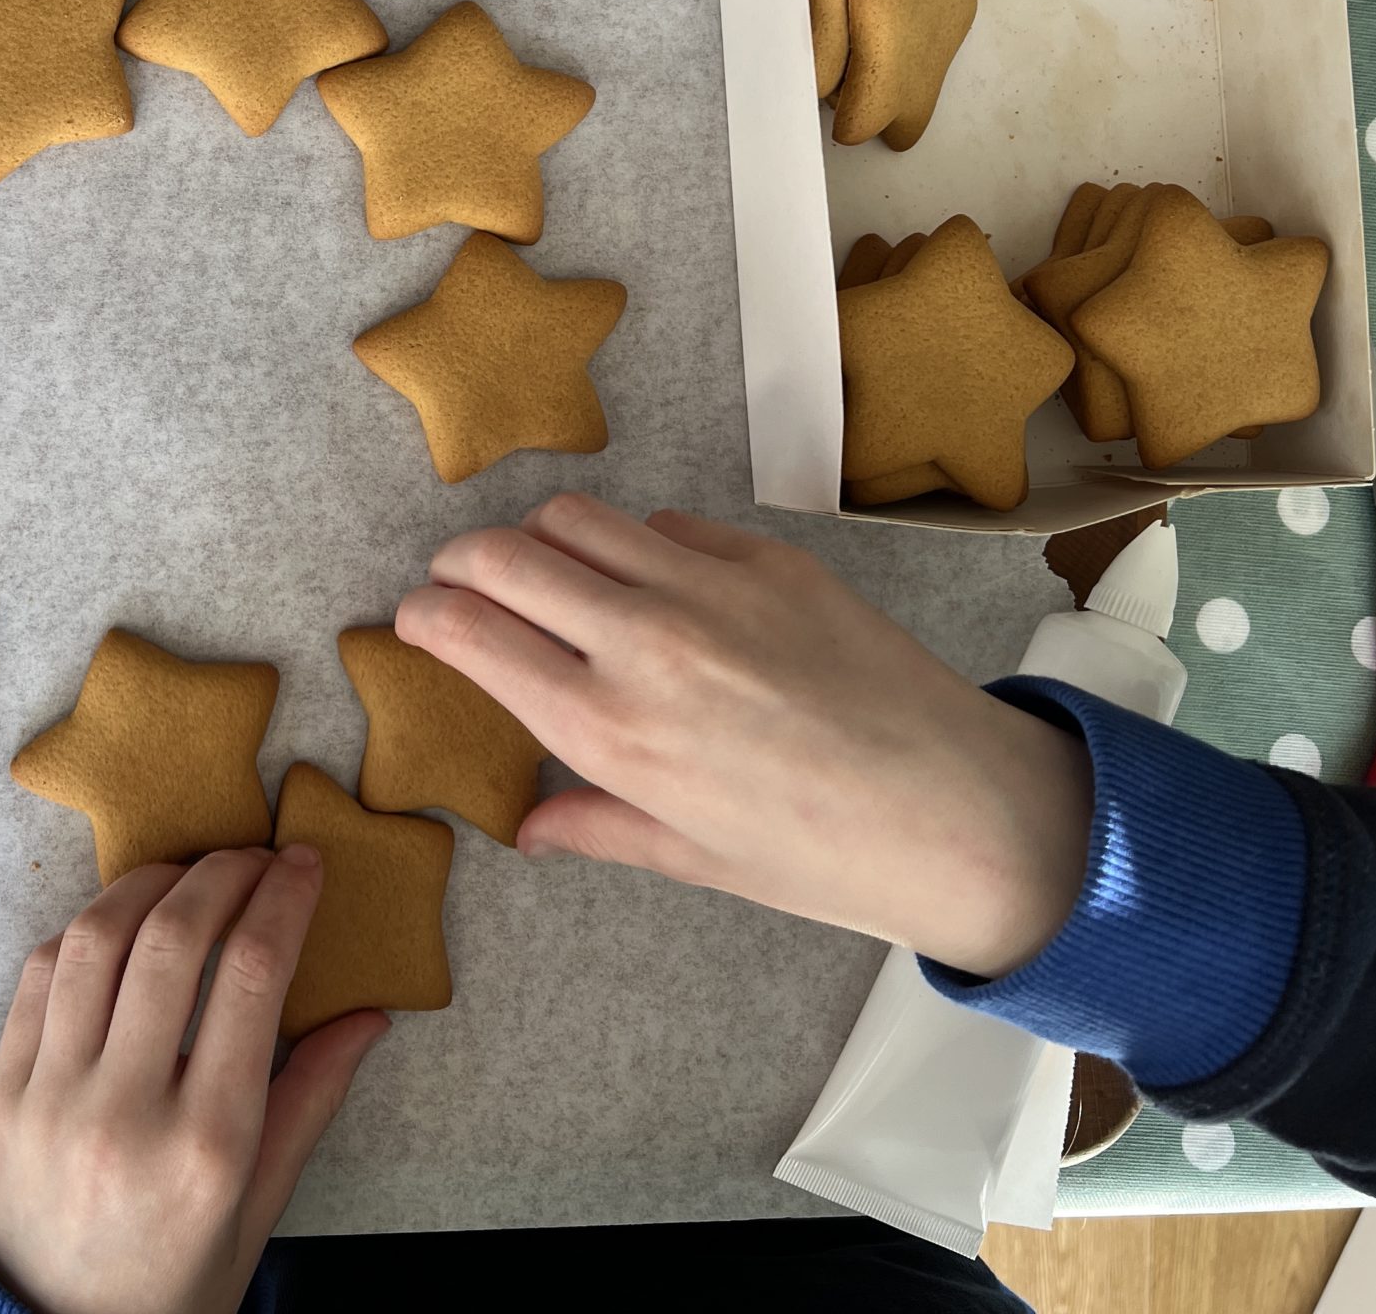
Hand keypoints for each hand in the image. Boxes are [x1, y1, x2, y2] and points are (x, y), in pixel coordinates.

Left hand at [0, 848, 389, 1313]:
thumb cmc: (175, 1280)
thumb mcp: (261, 1208)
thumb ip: (311, 1101)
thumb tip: (368, 1015)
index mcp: (209, 1143)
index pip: (253, 978)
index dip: (283, 900)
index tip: (303, 863)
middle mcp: (126, 1111)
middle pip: (174, 940)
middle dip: (221, 873)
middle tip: (253, 855)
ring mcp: (52, 1098)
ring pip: (95, 940)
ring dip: (148, 883)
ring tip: (187, 873)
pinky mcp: (0, 1094)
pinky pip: (36, 977)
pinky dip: (84, 932)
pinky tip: (121, 924)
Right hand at [395, 494, 1091, 977]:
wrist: (961, 812)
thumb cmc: (823, 856)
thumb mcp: (690, 857)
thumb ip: (595, 824)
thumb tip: (528, 825)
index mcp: (608, 730)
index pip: (469, 635)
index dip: (423, 618)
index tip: (414, 620)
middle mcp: (642, 644)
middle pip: (503, 556)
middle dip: (459, 563)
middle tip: (458, 581)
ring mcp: (706, 588)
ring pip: (575, 518)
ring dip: (537, 539)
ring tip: (541, 570)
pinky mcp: (766, 558)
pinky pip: (663, 522)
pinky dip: (631, 540)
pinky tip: (645, 579)